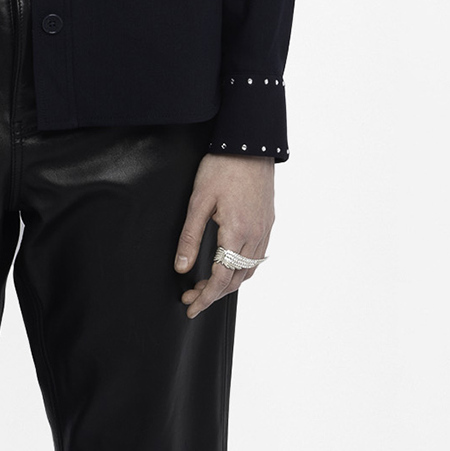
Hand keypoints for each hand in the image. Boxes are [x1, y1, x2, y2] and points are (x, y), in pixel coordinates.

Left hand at [174, 153, 275, 318]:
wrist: (250, 143)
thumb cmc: (222, 167)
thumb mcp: (198, 201)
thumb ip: (189, 237)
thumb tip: (182, 267)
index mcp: (237, 232)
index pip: (221, 278)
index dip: (205, 297)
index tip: (191, 307)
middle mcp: (256, 236)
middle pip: (236, 280)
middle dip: (213, 294)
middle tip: (191, 298)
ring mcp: (265, 230)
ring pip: (248, 271)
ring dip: (228, 284)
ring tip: (206, 287)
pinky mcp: (268, 222)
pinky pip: (257, 258)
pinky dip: (241, 270)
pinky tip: (227, 267)